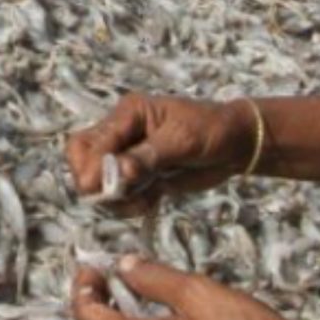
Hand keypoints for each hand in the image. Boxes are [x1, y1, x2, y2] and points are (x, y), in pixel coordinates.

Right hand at [65, 92, 258, 205]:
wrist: (237, 144)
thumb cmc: (212, 130)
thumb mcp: (182, 140)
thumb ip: (148, 156)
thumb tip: (119, 173)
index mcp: (128, 115)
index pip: (90, 141)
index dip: (90, 167)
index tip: (98, 188)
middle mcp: (122, 134)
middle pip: (83, 160)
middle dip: (94, 184)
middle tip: (118, 198)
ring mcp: (128, 157)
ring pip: (98, 182)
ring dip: (114, 199)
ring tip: (143, 202)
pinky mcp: (139, 177)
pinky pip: (119, 195)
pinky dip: (129, 205)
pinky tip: (152, 202)